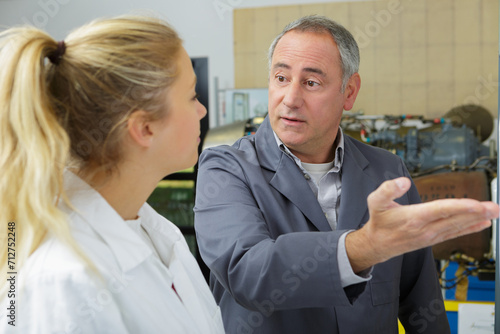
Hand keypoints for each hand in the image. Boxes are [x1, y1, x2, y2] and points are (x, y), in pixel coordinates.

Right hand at [345, 177, 498, 272]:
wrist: (377, 244)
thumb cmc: (379, 221)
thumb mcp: (375, 202)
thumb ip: (388, 189)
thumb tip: (403, 181)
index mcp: (413, 218)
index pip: (441, 211)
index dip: (460, 207)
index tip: (477, 204)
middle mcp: (425, 229)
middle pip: (455, 219)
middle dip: (477, 213)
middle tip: (495, 207)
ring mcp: (431, 236)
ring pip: (458, 226)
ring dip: (478, 219)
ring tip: (494, 212)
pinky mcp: (434, 239)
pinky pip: (455, 233)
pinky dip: (471, 228)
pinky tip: (483, 224)